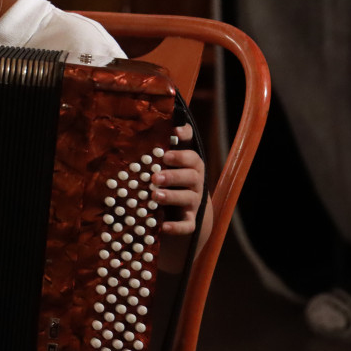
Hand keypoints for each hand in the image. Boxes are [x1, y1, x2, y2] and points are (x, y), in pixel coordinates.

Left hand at [152, 123, 212, 271]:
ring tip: (154, 196)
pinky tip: (164, 226)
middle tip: (155, 177)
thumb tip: (164, 123)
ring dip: (172, 197)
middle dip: (173, 175)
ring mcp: (194, 202)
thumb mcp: (168, 162)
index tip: (167, 150)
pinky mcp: (190, 221)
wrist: (184, 211)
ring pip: (188, 198)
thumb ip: (166, 144)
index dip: (180, 153)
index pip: (191, 156)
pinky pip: (187, 226)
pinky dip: (177, 227)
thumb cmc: (172, 179)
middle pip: (190, 176)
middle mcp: (195, 183)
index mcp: (191, 166)